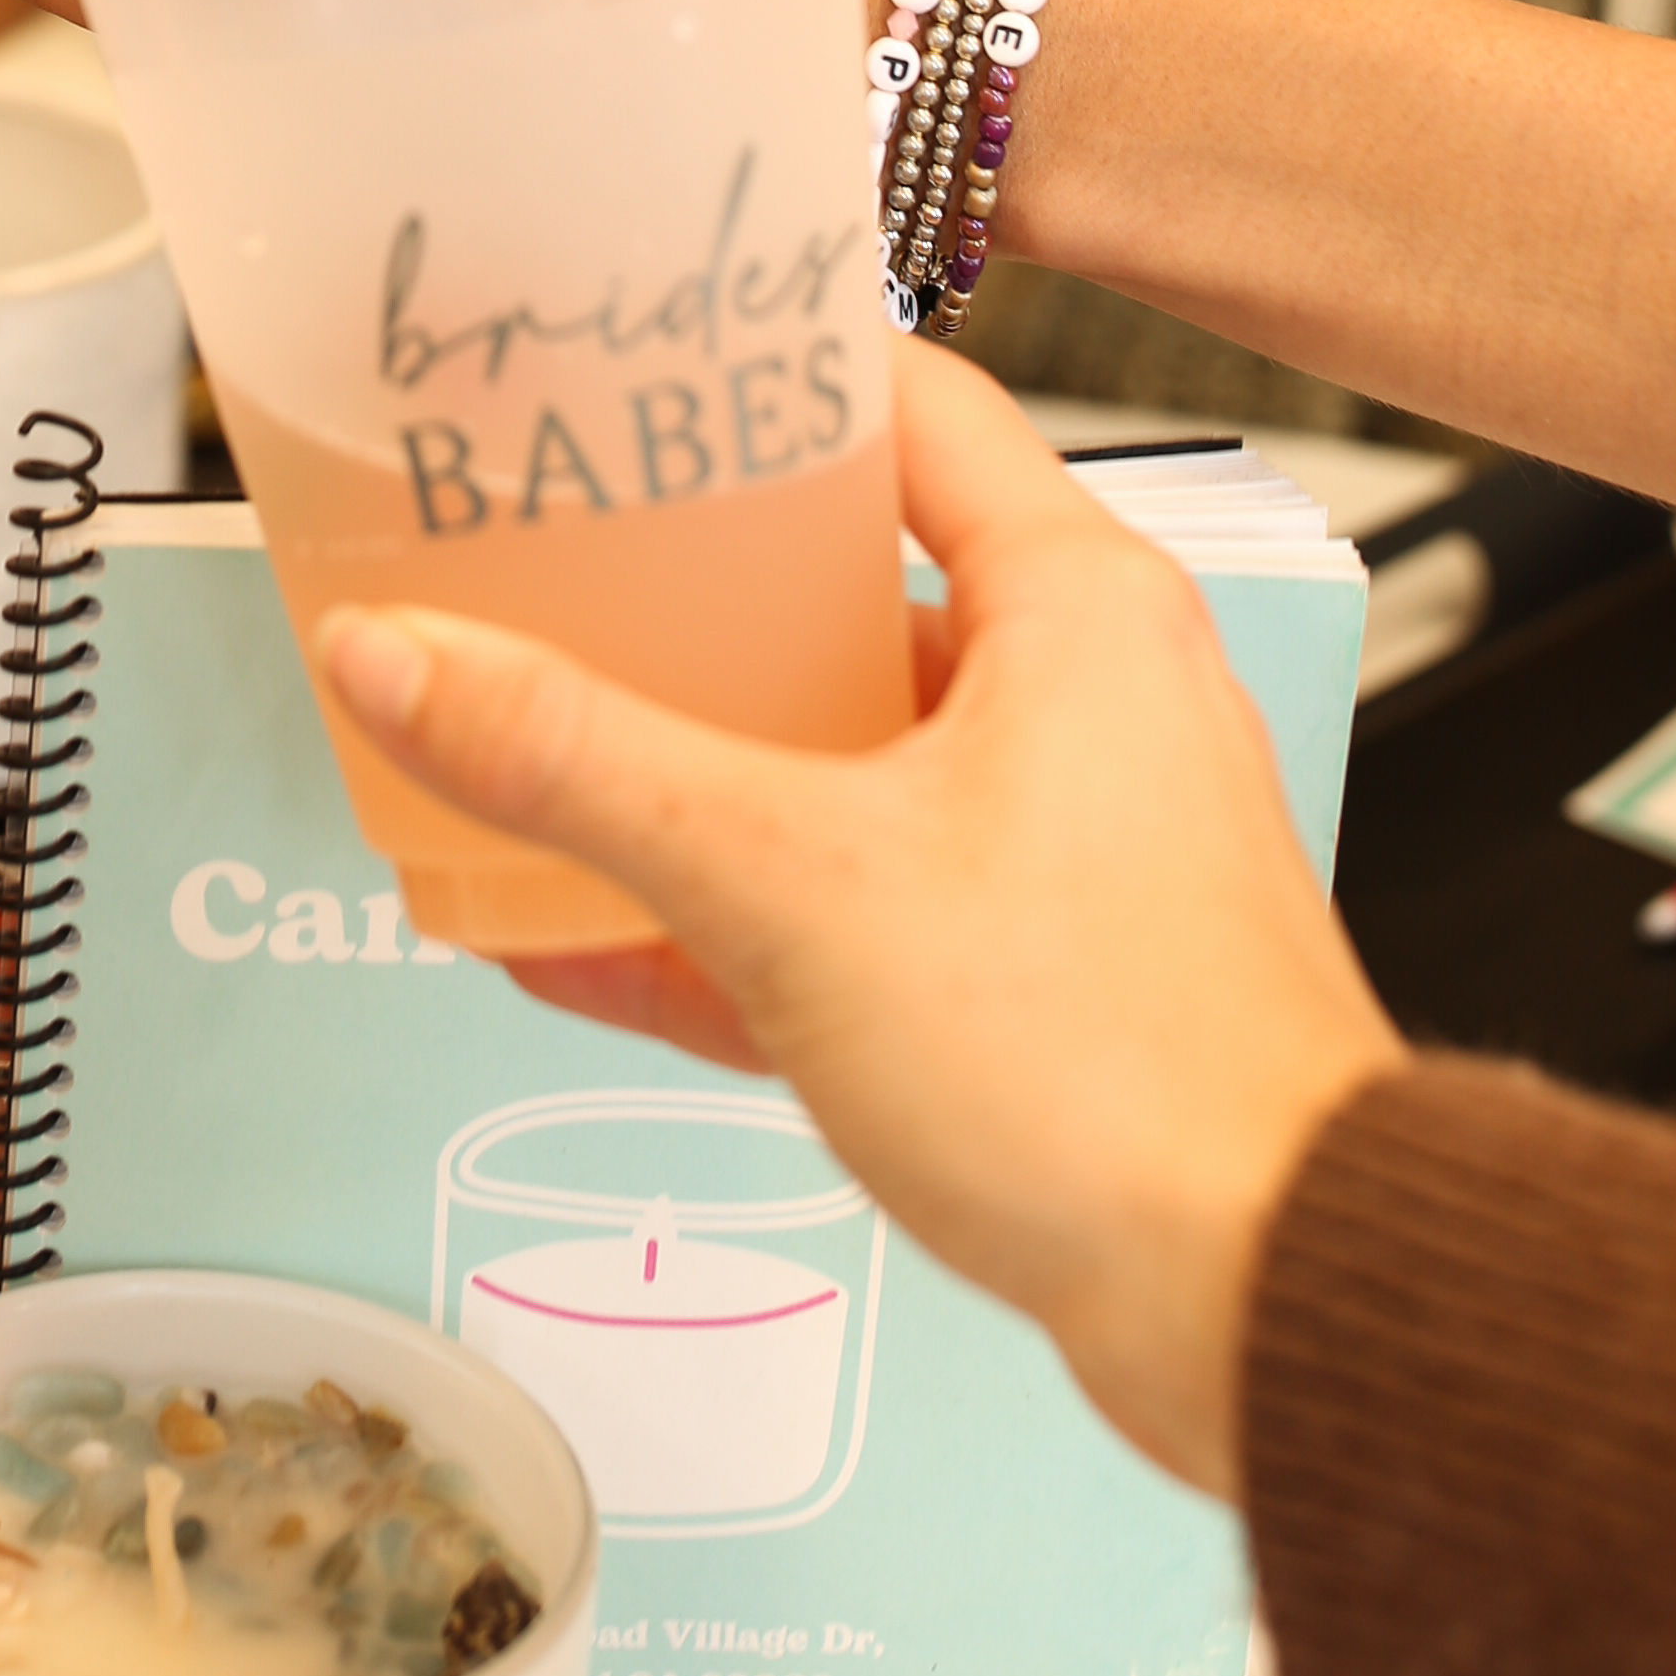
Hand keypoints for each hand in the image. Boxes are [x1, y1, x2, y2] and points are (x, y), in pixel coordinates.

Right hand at [312, 349, 1398, 1494]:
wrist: (1274, 1305)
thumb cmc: (1116, 1070)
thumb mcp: (792, 883)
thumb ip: (583, 764)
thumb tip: (400, 656)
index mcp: (1072, 604)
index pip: (904, 404)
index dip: (757, 371)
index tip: (618, 372)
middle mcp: (1087, 695)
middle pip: (855, 582)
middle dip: (686, 585)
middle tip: (538, 555)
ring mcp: (1070, 841)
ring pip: (846, 756)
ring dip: (695, 761)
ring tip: (529, 739)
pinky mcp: (1043, 975)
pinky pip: (855, 904)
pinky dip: (732, 913)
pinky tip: (579, 940)